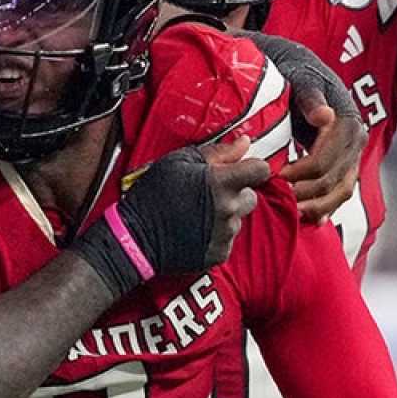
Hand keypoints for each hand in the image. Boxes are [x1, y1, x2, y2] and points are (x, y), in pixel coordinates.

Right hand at [72, 137, 266, 294]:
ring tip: (196, 212)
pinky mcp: (219, 253)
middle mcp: (228, 209)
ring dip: (224, 213)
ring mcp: (225, 234)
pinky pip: (227, 239)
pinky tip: (195, 228)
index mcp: (222, 183)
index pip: (261, 170)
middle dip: (235, 192)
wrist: (135, 237)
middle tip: (208, 193)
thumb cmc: (153, 196)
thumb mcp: (179, 161)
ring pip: (237, 218)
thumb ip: (218, 152)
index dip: (252, 168)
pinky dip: (216, 233)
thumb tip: (243, 143)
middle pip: (251, 195)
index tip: (239, 170)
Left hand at [232, 30, 367, 223]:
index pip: (325, 160)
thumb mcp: (300, 78)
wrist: (301, 68)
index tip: (275, 178)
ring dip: (318, 206)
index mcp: (349, 121)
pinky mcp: (346, 163)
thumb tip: (324, 116)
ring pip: (342, 190)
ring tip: (293, 215)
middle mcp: (357, 140)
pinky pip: (341, 190)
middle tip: (278, 201)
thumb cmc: (296, 72)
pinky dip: (327, 206)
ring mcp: (354, 153)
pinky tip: (311, 220)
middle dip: (306, 193)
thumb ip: (309, 97)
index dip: (300, 173)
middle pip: (334, 179)